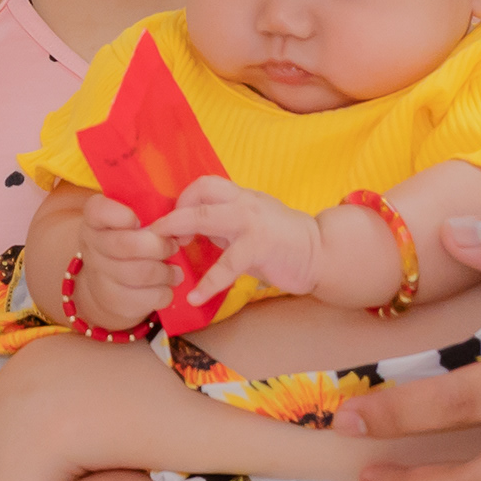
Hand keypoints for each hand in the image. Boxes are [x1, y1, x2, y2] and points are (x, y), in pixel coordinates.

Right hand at [70, 199, 178, 332]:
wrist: (106, 284)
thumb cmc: (127, 242)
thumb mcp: (130, 222)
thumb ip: (149, 215)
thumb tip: (177, 226)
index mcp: (95, 219)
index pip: (99, 210)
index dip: (121, 215)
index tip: (138, 220)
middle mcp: (91, 246)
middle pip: (127, 244)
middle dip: (159, 246)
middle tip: (173, 246)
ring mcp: (99, 276)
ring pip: (143, 273)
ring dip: (166, 272)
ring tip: (174, 271)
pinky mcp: (114, 301)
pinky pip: (150, 297)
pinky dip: (165, 291)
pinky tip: (165, 286)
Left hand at [156, 175, 314, 314]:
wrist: (322, 253)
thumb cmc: (284, 241)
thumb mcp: (250, 224)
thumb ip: (223, 223)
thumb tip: (191, 228)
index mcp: (241, 196)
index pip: (204, 184)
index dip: (183, 200)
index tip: (173, 225)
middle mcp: (244, 202)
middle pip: (199, 193)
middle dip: (171, 214)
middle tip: (157, 238)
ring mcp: (251, 222)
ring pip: (204, 217)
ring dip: (177, 231)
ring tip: (164, 257)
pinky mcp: (259, 246)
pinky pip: (226, 264)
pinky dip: (208, 283)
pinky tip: (195, 297)